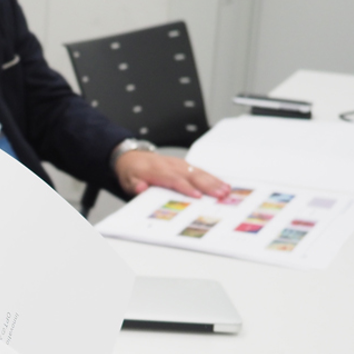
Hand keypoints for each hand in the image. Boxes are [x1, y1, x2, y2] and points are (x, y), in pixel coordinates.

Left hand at [113, 150, 228, 199]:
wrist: (133, 158)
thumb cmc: (132, 172)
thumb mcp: (127, 180)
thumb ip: (134, 185)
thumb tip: (140, 188)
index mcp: (156, 170)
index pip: (173, 179)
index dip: (186, 187)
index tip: (197, 196)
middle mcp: (170, 165)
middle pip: (191, 175)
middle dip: (207, 185)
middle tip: (220, 194)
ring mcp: (179, 164)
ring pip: (198, 172)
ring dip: (213, 181)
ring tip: (226, 190)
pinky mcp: (184, 165)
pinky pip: (200, 170)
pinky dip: (212, 177)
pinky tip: (223, 184)